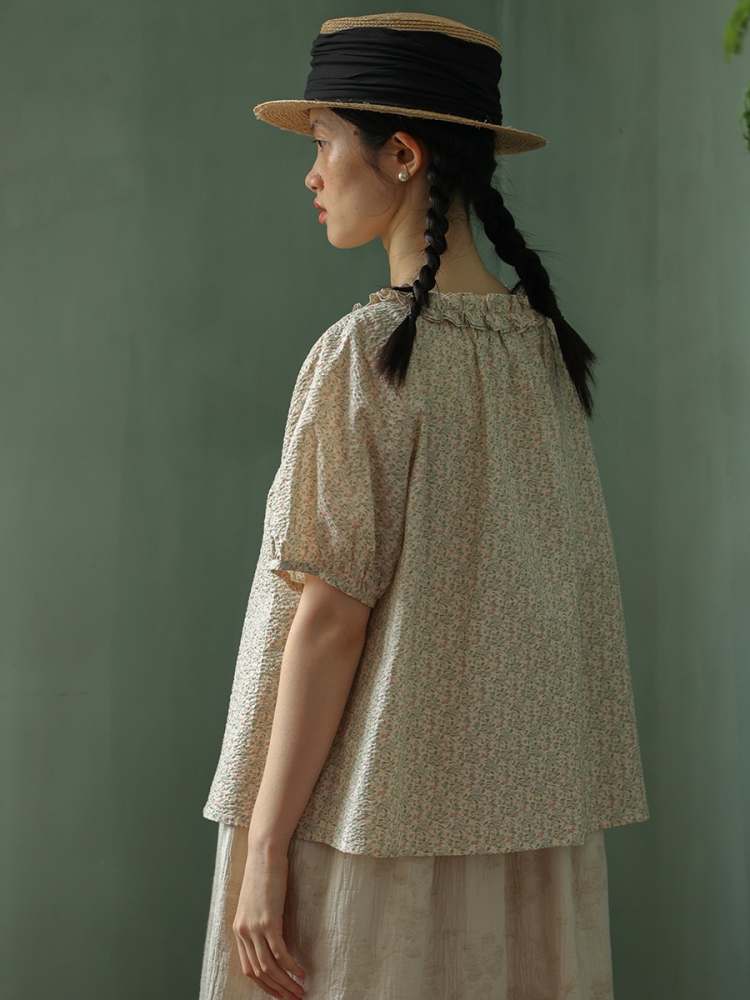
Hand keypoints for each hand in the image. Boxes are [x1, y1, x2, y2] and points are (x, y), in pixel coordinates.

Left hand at [232, 842, 306, 998]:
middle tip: (293, 998)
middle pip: (259, 972)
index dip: (265, 985)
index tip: (280, 992)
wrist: (264, 852)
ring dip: (286, 983)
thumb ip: (260, 921)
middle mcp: (243, 932)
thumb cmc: (264, 873)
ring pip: (269, 967)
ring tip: (300, 991)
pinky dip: (291, 966)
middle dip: (277, 989)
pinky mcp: (268, 921)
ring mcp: (254, 927)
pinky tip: (302, 972)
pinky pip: (280, 953)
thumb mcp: (257, 902)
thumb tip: (274, 939)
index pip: (249, 968)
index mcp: (239, 929)